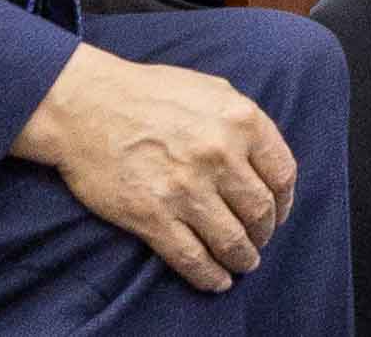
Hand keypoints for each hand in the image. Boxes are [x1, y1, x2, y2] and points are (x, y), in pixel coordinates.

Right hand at [13, 42, 298, 293]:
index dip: (284, 201)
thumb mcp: (212, 90)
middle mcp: (220, 156)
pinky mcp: (152, 216)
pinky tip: (217, 281)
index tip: (278, 212)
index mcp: (240, 121)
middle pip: (260, 211)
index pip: (282, 174)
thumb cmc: (148, 92)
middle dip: (264, 232)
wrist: (86, 105)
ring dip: (243, 258)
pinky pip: (192, 257)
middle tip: (259, 240)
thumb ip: (243, 120)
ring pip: (231, 239)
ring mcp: (186, 189)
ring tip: (244, 263)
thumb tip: (263, 155)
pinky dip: (209, 275)